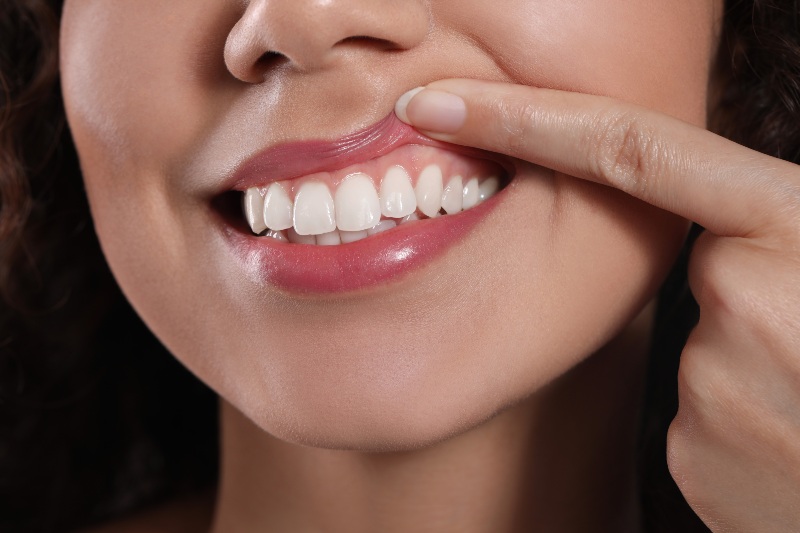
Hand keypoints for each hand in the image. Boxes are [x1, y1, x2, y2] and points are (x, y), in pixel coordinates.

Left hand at [396, 79, 799, 531]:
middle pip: (688, 269)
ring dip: (747, 362)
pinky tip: (792, 442)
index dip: (519, 117)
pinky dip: (734, 418)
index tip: (435, 103)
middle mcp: (740, 299)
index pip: (622, 149)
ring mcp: (711, 384)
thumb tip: (731, 234)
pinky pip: (691, 412)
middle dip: (738, 289)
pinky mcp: (690, 453)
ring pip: (694, 346)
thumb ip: (781, 221)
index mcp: (793, 226)